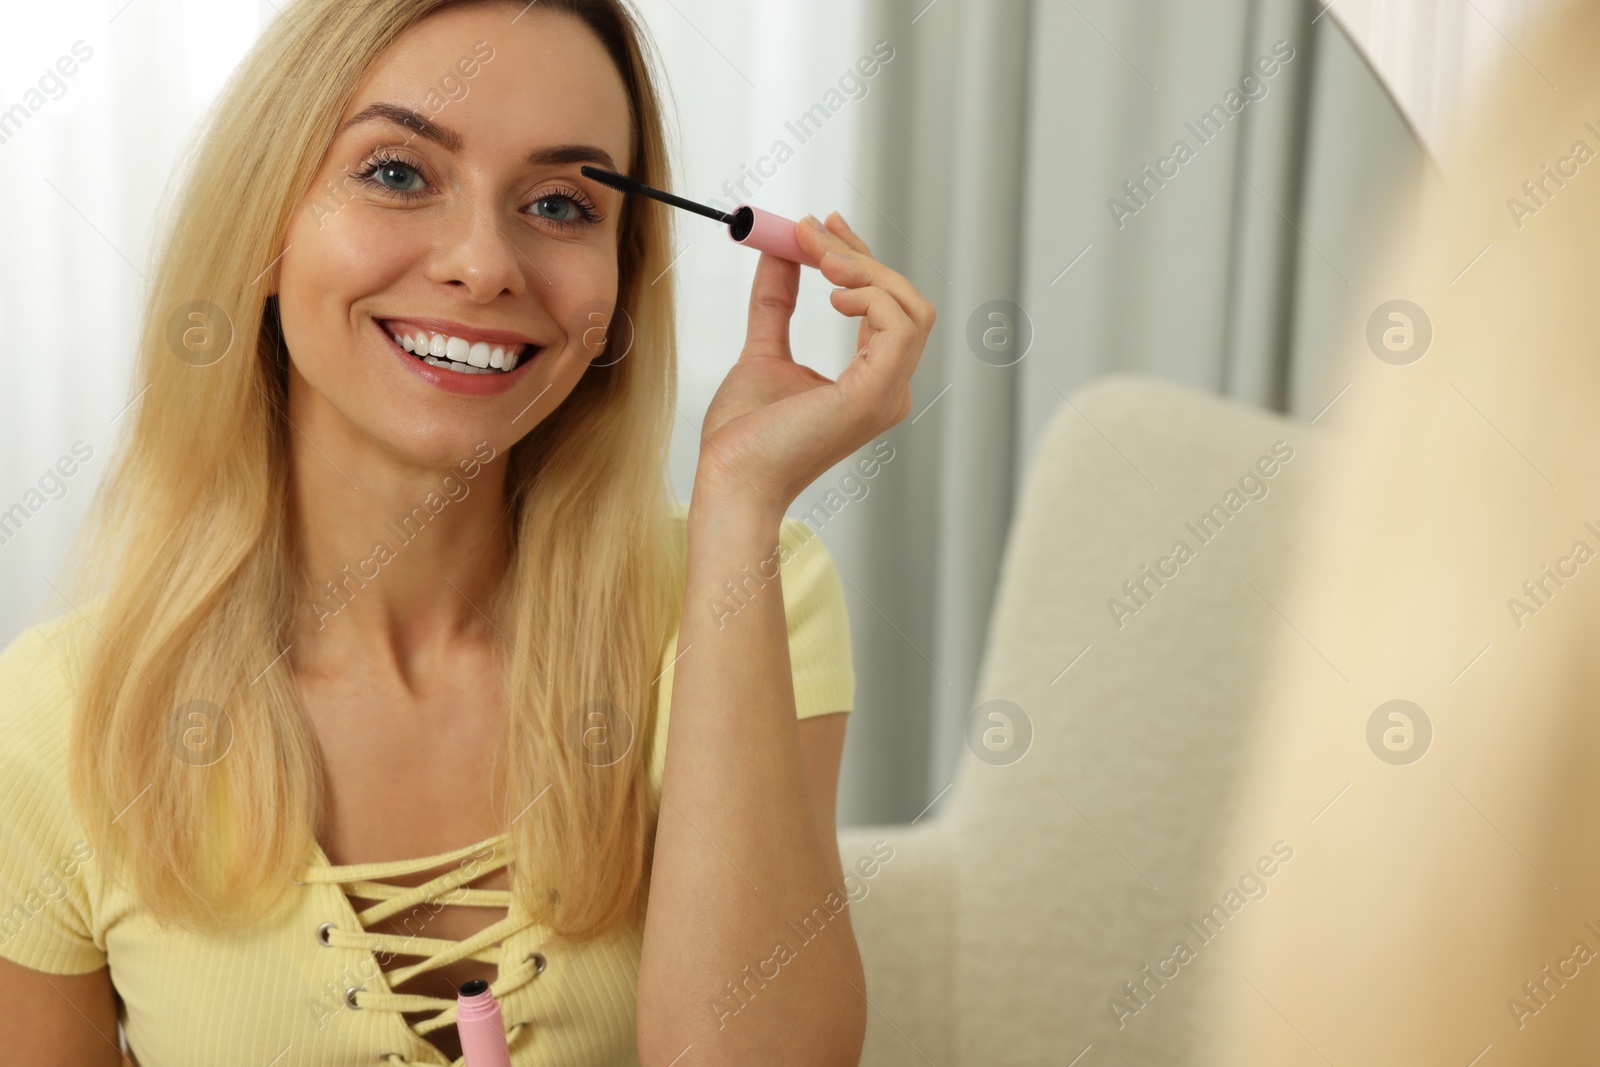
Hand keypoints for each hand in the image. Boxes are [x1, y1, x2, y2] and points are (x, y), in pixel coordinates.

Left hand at [694, 211, 935, 514]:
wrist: (730, 479)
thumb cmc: (744, 438)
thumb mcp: (762, 351)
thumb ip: (776, 303)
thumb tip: (780, 252)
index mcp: (870, 382)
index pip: (886, 307)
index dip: (858, 259)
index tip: (821, 226)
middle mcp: (889, 389)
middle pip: (904, 300)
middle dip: (858, 254)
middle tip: (809, 229)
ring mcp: (887, 394)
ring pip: (911, 308)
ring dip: (866, 270)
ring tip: (820, 260)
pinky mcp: (874, 395)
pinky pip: (898, 325)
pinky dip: (870, 296)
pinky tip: (832, 294)